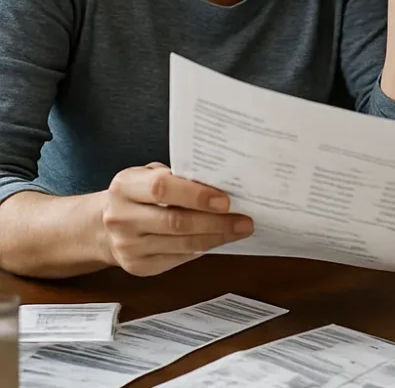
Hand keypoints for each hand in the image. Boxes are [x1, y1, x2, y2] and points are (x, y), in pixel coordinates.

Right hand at [100, 163, 253, 276]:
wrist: (103, 226)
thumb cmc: (138, 194)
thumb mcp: (148, 175)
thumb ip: (177, 177)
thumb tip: (220, 183)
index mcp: (125, 187)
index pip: (161, 188)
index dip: (196, 194)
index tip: (225, 200)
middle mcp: (121, 217)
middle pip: (175, 221)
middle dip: (216, 222)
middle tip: (244, 220)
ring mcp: (128, 246)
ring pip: (181, 244)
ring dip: (216, 237)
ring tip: (240, 230)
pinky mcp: (138, 266)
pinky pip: (178, 258)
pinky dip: (203, 248)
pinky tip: (219, 239)